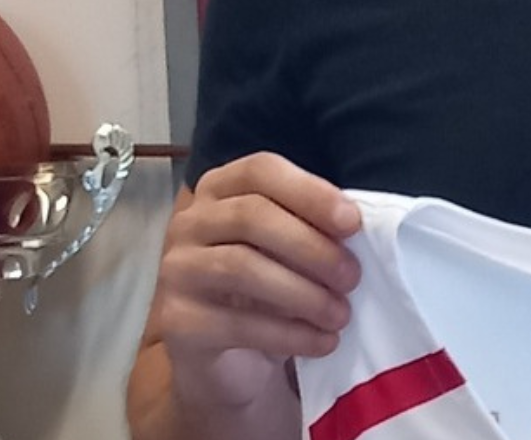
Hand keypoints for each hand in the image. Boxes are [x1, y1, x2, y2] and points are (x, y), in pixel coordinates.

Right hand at [148, 154, 362, 411]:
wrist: (225, 359)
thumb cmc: (267, 289)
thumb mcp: (290, 250)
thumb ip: (312, 228)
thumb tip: (352, 227)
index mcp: (220, 190)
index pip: (261, 171)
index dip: (310, 192)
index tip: (353, 223)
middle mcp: (189, 223)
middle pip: (252, 216)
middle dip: (312, 247)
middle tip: (352, 277)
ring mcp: (177, 271)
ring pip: (242, 267)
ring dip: (304, 293)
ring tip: (341, 314)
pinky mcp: (177, 321)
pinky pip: (237, 322)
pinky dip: (290, 334)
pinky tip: (323, 342)